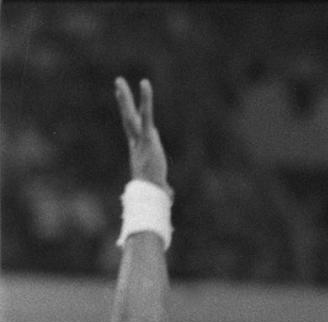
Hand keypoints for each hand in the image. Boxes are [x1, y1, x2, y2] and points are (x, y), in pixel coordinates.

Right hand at [115, 77, 169, 192]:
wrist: (150, 193)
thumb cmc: (155, 192)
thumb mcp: (160, 186)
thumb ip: (164, 186)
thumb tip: (169, 194)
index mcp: (138, 149)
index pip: (132, 130)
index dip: (129, 116)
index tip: (125, 106)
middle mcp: (136, 142)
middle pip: (127, 118)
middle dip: (123, 101)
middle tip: (117, 84)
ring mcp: (140, 139)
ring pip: (130, 115)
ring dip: (125, 97)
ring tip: (119, 80)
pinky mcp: (148, 137)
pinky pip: (146, 114)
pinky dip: (146, 99)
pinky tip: (144, 84)